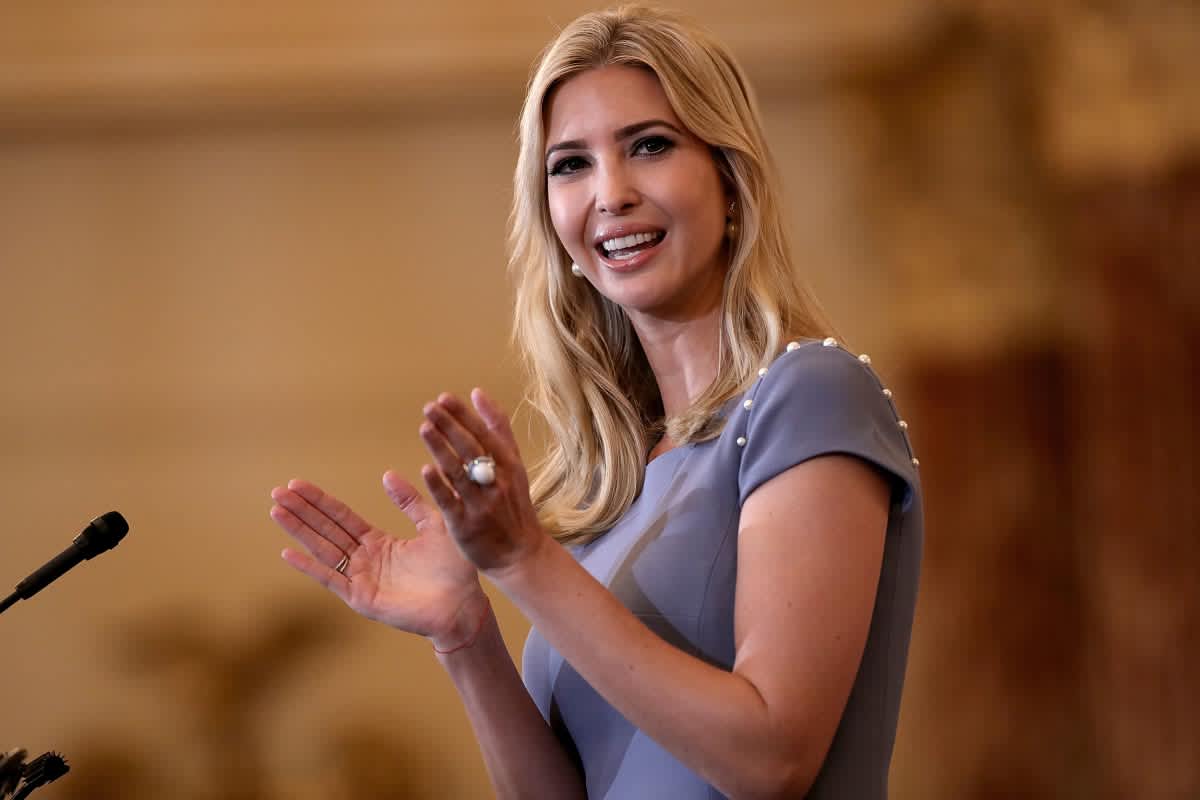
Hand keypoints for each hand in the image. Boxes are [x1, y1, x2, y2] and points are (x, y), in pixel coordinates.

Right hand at [269, 472, 486, 649]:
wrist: (463, 603)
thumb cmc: (454, 567)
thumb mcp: (434, 524)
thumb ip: (410, 502)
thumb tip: (387, 474)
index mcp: (379, 542)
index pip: (341, 516)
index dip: (320, 501)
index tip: (297, 484)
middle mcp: (365, 559)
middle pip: (326, 529)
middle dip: (302, 510)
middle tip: (277, 491)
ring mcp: (361, 579)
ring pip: (323, 549)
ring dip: (299, 531)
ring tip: (277, 511)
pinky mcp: (362, 598)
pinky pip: (332, 580)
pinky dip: (310, 567)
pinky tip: (288, 552)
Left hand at [418, 388, 546, 573]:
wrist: (520, 555)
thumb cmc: (514, 506)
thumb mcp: (515, 465)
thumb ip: (498, 430)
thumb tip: (479, 393)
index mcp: (510, 466)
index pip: (485, 434)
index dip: (464, 416)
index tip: (444, 398)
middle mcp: (498, 483)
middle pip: (472, 449)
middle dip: (450, 426)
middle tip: (430, 408)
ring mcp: (482, 504)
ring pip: (460, 472)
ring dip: (442, 449)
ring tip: (425, 428)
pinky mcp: (466, 526)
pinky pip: (451, 502)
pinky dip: (440, 485)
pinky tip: (426, 469)